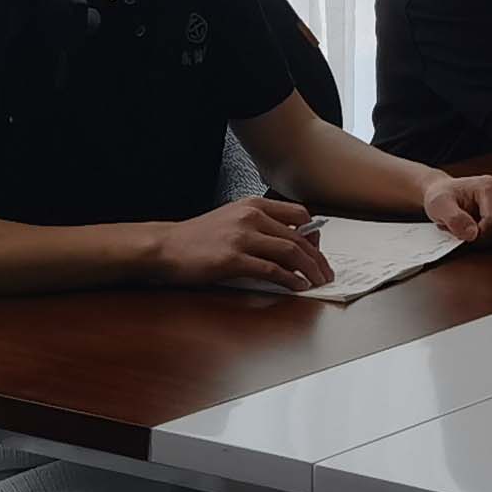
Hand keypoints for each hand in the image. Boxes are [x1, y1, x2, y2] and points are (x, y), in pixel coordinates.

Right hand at [149, 196, 334, 289]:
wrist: (166, 246)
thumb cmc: (198, 237)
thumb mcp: (233, 220)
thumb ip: (261, 226)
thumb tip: (292, 243)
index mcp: (254, 205)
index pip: (299, 214)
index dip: (315, 235)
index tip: (319, 251)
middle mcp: (251, 217)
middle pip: (298, 237)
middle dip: (317, 258)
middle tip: (326, 272)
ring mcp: (242, 237)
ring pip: (289, 252)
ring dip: (308, 269)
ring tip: (317, 281)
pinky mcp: (232, 259)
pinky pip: (270, 270)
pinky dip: (289, 279)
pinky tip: (297, 286)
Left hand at [422, 173, 491, 246]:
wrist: (448, 195)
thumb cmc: (444, 198)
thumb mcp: (438, 206)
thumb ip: (453, 218)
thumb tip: (472, 234)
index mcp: (490, 186)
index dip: (479, 236)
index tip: (465, 234)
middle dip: (490, 239)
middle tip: (471, 233)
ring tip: (481, 230)